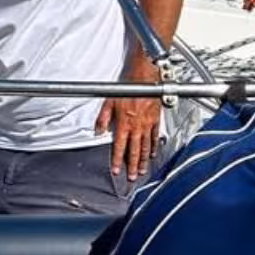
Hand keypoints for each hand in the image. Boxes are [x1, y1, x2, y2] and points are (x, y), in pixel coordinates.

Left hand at [97, 59, 162, 179]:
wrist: (145, 77)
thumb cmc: (127, 87)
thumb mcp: (109, 101)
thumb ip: (103, 118)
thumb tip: (98, 131)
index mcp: (124, 123)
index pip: (119, 147)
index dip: (117, 160)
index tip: (116, 170)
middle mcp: (136, 126)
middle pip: (134, 151)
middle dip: (132, 166)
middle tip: (131, 177)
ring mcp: (147, 124)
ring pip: (145, 147)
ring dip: (142, 161)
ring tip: (141, 171)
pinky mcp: (155, 120)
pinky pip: (154, 137)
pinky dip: (153, 147)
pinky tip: (152, 154)